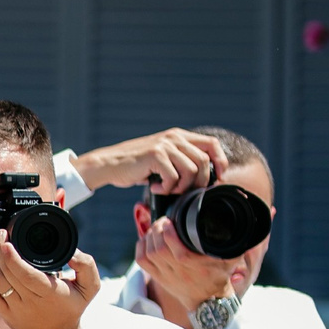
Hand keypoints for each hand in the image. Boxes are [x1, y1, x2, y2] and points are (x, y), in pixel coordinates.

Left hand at [0, 243, 101, 328]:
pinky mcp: (4, 313)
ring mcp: (14, 308)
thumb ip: (86, 265)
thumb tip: (73, 252)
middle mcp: (29, 301)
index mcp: (49, 292)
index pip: (26, 274)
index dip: (13, 258)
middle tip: (1, 235)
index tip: (8, 242)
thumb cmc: (72, 306)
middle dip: (0, 253)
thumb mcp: (90, 286)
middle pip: (7, 275)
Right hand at [70, 128, 223, 195]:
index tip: (217, 177)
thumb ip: (180, 160)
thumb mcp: (162, 158)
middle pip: (203, 161)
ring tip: (168, 190)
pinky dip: (166, 188)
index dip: (220, 161)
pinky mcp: (155, 155)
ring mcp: (165, 145)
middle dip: (199, 182)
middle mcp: (174, 137)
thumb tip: (202, 178)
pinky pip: (173, 177)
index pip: (212, 144)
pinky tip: (156, 189)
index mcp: (179, 136)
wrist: (109, 164)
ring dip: (181, 187)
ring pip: (190, 170)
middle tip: (186, 192)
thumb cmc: (135, 166)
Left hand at [133, 216, 243, 322]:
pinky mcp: (157, 278)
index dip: (168, 231)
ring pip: (147, 254)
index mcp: (193, 265)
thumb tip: (267, 212)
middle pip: (157, 248)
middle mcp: (177, 270)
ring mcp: (165, 275)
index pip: (174, 247)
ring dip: (148, 237)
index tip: (170, 219)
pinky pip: (141, 262)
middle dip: (157, 230)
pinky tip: (146, 239)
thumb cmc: (221, 276)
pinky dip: (140, 248)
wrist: (208, 302)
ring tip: (156, 227)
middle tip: (163, 221)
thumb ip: (243, 236)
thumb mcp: (233, 256)